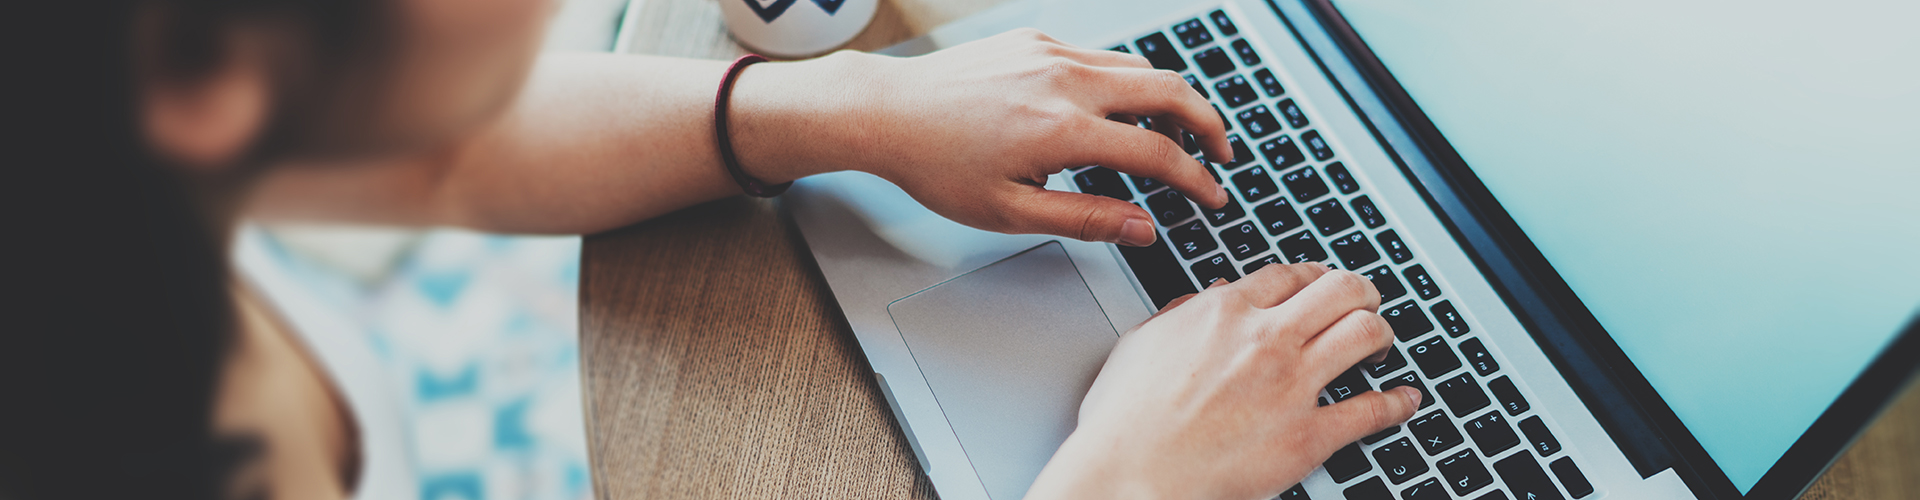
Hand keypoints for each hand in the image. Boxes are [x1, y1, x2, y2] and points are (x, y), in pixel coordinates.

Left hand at [730, 29, 1232, 245]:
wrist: (887, 112)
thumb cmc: (936, 165)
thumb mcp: (1012, 213)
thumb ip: (1087, 221)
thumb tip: (1144, 229)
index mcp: (1063, 130)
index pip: (1158, 154)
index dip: (1197, 180)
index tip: (1213, 197)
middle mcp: (1066, 81)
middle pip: (1170, 90)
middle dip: (1208, 123)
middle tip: (1220, 153)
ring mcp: (1052, 53)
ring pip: (1139, 68)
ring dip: (1170, 100)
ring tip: (1174, 136)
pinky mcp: (1036, 40)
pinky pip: (1099, 58)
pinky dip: (1124, 84)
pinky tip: (1115, 113)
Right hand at [1025, 264, 1422, 499]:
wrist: (1128, 479)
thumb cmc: (1124, 423)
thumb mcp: (1140, 346)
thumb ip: (1179, 316)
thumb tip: (1204, 302)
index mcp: (1224, 313)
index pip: (1290, 275)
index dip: (1313, 276)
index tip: (1320, 284)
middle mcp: (1265, 340)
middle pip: (1341, 290)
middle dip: (1361, 292)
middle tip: (1364, 303)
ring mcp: (1292, 386)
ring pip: (1365, 333)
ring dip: (1382, 333)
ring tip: (1381, 343)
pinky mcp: (1309, 436)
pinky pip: (1372, 410)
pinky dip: (1397, 403)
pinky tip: (1405, 400)